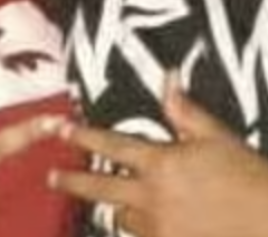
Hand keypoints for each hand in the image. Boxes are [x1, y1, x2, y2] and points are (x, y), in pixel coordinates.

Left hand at [49, 75, 267, 236]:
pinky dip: (141, 230)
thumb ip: (185, 110)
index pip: (112, 146)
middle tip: (52, 177)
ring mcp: (161, 229)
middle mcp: (153, 197)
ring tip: (110, 201)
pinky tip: (145, 224)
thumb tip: (168, 77)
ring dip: (116, 207)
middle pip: (101, 188)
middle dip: (73, 182)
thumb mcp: (216, 136)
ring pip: (121, 218)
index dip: (84, 136)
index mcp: (161, 163)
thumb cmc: (247, 175)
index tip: (61, 129)